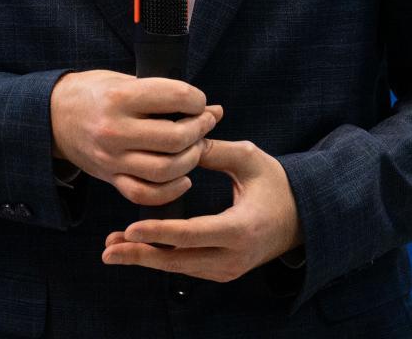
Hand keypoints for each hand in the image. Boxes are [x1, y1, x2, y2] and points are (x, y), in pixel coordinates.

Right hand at [50, 70, 222, 206]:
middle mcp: (115, 130)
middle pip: (175, 138)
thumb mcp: (126, 81)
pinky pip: (146, 194)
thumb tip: (215, 110)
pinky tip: (182, 177)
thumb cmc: (95, 92)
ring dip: (190, 160)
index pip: (175, 97)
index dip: (196, 99)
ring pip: (165, 170)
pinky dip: (171, 190)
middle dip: (199, 130)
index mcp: (120, 97)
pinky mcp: (110, 178)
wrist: (52, 117)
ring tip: (194, 148)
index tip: (198, 101)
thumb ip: (167, 95)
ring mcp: (112, 158)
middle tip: (203, 124)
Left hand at [101, 138, 303, 282]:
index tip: (131, 229)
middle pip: (180, 260)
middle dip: (141, 255)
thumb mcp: (250, 160)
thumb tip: (181, 140)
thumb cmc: (277, 184)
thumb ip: (215, 151)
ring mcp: (228, 268)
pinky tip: (137, 250)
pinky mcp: (223, 271)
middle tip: (108, 249)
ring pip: (179, 267)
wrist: (303, 217)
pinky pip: (187, 267)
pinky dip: (161, 258)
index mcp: (241, 228)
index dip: (160, 233)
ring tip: (112, 249)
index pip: (193, 235)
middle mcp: (234, 256)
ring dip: (145, 258)